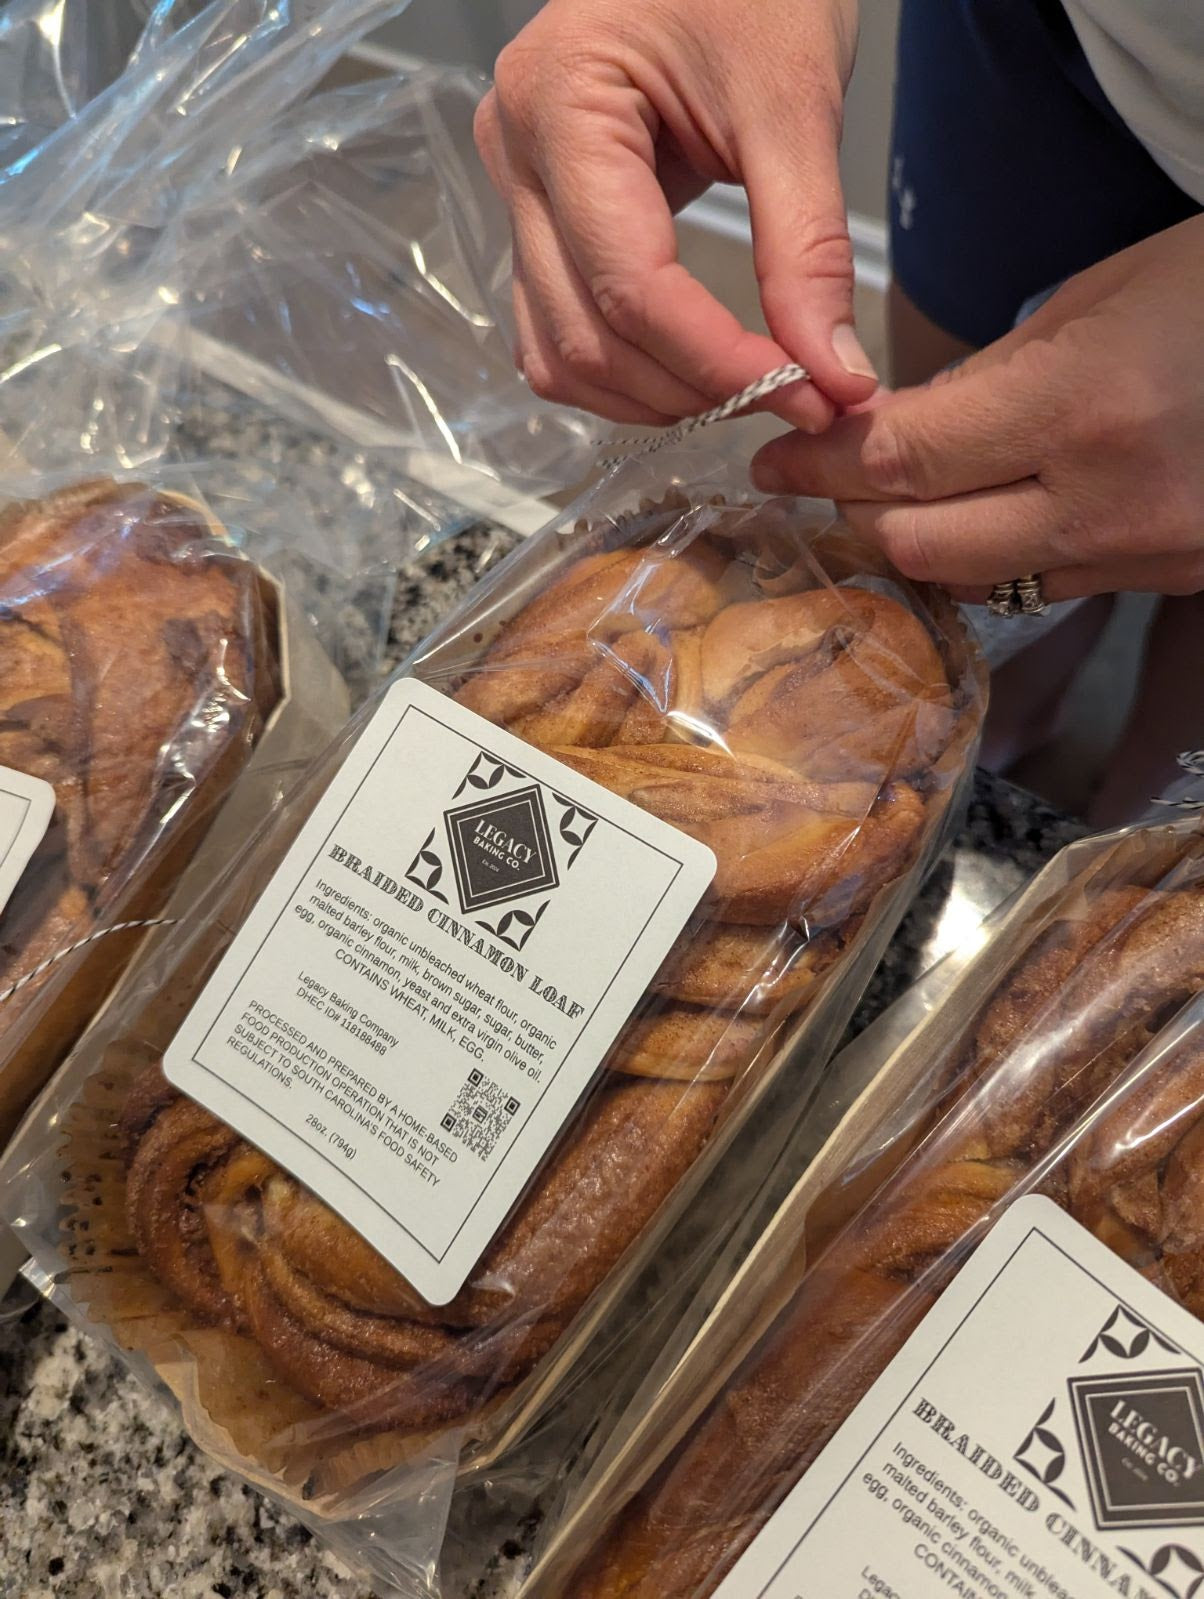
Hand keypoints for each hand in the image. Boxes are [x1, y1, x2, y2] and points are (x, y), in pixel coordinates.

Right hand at [474, 0, 877, 428]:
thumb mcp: (794, 102)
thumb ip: (808, 250)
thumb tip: (833, 375)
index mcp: (562, 104)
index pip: (628, 284)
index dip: (716, 360)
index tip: (804, 391)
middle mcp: (516, 154)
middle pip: (584, 335)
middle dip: (690, 390)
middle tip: (795, 399)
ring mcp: (519, 190)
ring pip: (558, 352)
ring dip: (650, 399)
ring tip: (746, 393)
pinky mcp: (542, 216)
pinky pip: (558, 330)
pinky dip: (622, 372)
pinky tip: (691, 373)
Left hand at [751, 217, 1203, 600]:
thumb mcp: (1103, 295)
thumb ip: (988, 376)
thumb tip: (895, 431)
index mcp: (1086, 406)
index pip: (905, 461)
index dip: (822, 464)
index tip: (774, 458)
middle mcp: (1109, 502)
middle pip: (923, 546)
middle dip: (855, 514)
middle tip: (817, 479)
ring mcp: (1143, 556)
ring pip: (977, 583)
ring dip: (917, 546)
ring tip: (887, 502)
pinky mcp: (1167, 582)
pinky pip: (1044, 587)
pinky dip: (991, 560)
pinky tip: (974, 521)